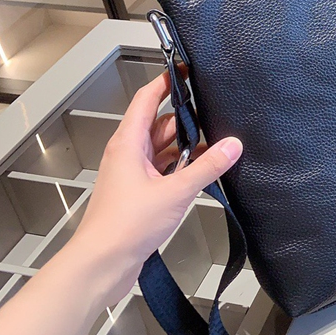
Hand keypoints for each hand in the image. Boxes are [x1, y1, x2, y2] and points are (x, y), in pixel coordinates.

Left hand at [68, 68, 242, 307]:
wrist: (103, 264)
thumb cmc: (126, 225)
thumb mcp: (176, 192)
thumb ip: (207, 167)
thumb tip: (232, 145)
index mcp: (128, 143)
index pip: (147, 99)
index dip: (166, 83)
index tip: (186, 71)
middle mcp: (128, 154)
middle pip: (159, 124)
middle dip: (187, 120)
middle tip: (215, 114)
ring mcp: (133, 174)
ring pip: (163, 149)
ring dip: (187, 148)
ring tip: (215, 145)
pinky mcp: (139, 193)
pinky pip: (164, 169)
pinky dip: (182, 168)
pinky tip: (202, 173)